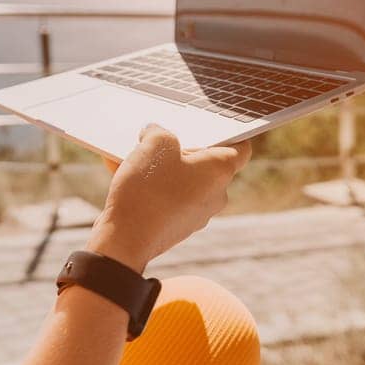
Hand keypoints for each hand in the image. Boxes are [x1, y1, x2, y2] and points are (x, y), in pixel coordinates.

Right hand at [86, 126, 251, 270]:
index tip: (208, 126)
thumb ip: (159, 131)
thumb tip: (154, 134)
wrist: (126, 239)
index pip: (240, 147)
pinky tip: (124, 174)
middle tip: (159, 138)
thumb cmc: (148, 189)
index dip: (227, 133)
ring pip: (183, 180)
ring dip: (162, 167)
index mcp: (220, 171)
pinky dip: (151, 186)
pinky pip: (168, 198)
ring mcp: (198, 213)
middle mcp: (216, 194)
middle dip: (181, 149)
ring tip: (133, 154)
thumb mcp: (154, 143)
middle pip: (205, 163)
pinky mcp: (177, 226)